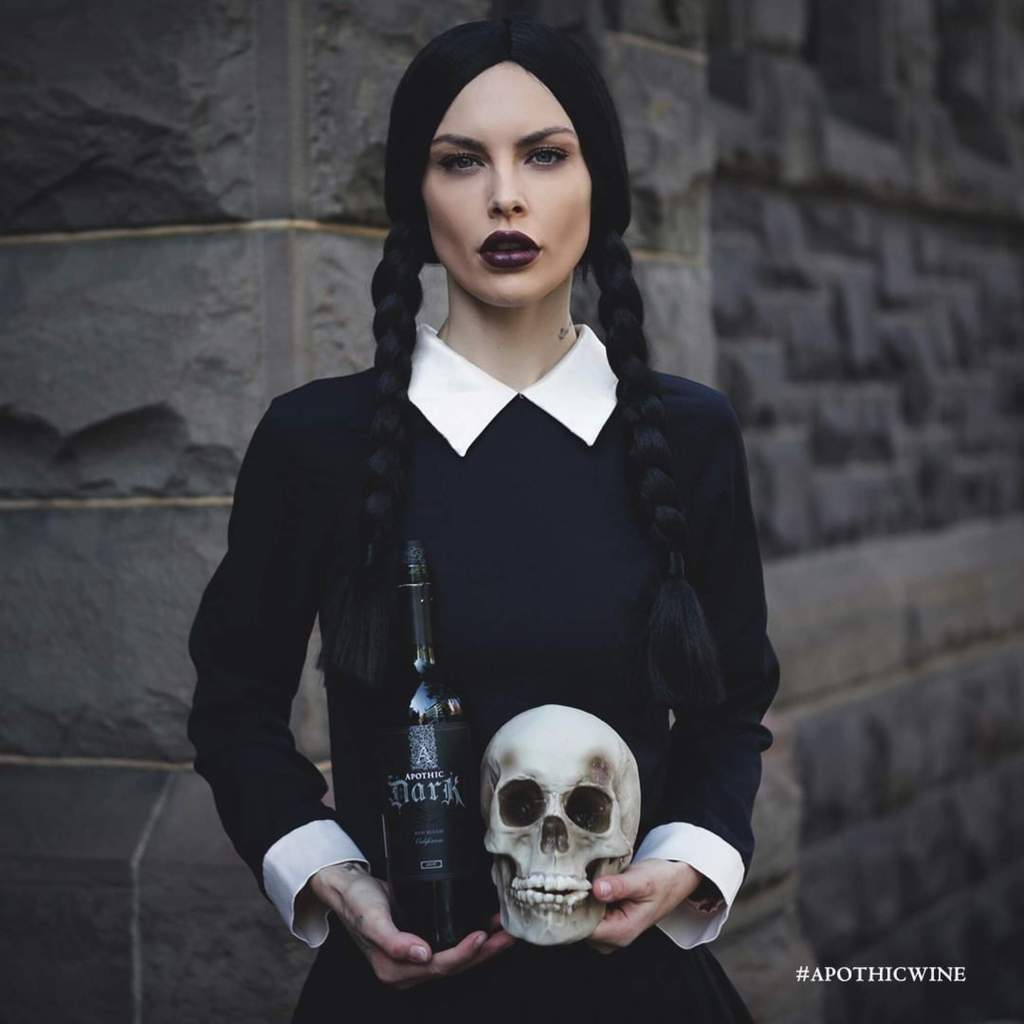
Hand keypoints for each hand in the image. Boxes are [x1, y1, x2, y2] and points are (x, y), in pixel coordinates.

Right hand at [306, 863, 515, 988]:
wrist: (348, 888)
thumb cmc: (357, 903)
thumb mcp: (372, 919)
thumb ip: (393, 940)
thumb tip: (422, 955)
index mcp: (395, 970)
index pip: (438, 967)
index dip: (463, 954)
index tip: (482, 936)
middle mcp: (408, 970)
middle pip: (453, 966)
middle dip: (484, 953)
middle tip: (508, 936)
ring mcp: (416, 958)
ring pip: (456, 958)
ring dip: (483, 948)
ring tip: (506, 932)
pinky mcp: (422, 942)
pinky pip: (451, 945)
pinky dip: (471, 938)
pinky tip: (487, 925)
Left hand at [584, 859, 701, 954]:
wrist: (675, 879)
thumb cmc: (662, 881)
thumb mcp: (642, 880)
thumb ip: (619, 887)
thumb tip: (596, 889)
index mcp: (621, 932)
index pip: (584, 930)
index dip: (573, 909)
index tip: (569, 888)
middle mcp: (614, 937)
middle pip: (579, 927)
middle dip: (575, 904)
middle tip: (574, 879)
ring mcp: (611, 931)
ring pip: (582, 920)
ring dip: (580, 901)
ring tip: (584, 879)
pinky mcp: (608, 921)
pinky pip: (588, 914)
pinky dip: (586, 900)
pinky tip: (590, 884)